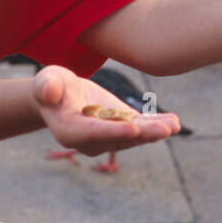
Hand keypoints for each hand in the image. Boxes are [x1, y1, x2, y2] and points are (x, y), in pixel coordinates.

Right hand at [31, 65, 180, 161]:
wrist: (62, 95)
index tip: (133, 128)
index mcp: (69, 132)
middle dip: (143, 134)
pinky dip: (157, 125)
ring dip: (154, 131)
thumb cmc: (52, 86)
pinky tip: (175, 122)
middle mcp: (91, 141)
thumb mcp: (47, 81)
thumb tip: (48, 92)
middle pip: (119, 138)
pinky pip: (140, 129)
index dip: (113, 131)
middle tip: (165, 130)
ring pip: (134, 136)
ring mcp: (109, 137)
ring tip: (173, 125)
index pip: (93, 133)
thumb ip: (46, 86)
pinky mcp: (122, 129)